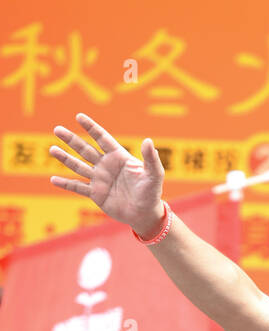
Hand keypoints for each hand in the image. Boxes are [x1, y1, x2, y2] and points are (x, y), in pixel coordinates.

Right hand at [49, 112, 164, 235]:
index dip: (91, 128)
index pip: (102, 138)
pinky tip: (53, 179)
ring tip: (52, 149)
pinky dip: (66, 184)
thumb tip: (148, 141)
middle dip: (71, 140)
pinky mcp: (96, 194)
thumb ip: (151, 158)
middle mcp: (106, 166)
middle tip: (57, 129)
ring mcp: (99, 179)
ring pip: (79, 166)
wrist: (145, 214)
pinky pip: (78, 188)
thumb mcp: (154, 175)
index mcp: (118, 157)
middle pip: (85, 149)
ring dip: (65, 158)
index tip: (79, 116)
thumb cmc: (151, 193)